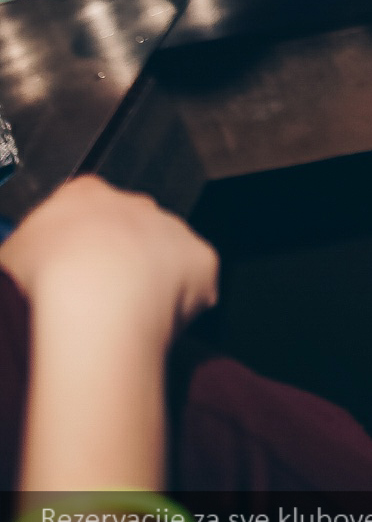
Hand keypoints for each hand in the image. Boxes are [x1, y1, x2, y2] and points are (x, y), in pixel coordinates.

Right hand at [0, 176, 218, 346]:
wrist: (95, 302)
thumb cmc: (43, 281)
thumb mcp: (6, 262)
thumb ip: (19, 258)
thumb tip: (19, 271)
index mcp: (83, 195)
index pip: (82, 213)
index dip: (74, 250)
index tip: (67, 278)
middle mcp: (134, 202)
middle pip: (127, 232)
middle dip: (116, 264)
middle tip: (97, 305)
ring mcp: (172, 228)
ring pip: (164, 257)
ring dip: (150, 285)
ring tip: (123, 323)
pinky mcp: (202, 260)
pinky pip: (196, 285)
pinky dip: (182, 306)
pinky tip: (155, 327)